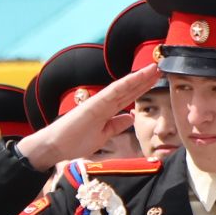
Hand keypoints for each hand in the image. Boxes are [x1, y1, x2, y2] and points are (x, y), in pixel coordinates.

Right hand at [18, 65, 163, 170]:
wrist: (55, 147)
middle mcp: (104, 103)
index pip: (128, 96)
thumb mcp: (102, 136)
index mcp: (106, 110)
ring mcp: (99, 102)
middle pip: (128, 89)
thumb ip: (116, 125)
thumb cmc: (74, 142)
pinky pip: (112, 92)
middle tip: (161, 68)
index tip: (156, 79)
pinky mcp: (94, 105)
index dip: (142, 87)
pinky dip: (126, 83)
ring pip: (123, 87)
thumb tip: (130, 117)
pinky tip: (138, 77)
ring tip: (154, 68)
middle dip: (145, 79)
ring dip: (139, 77)